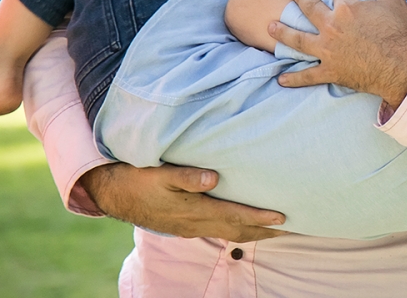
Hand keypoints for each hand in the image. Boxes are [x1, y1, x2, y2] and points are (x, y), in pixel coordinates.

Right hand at [80, 162, 287, 242]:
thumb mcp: (159, 173)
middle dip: (266, 231)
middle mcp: (196, 223)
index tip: (283, 217)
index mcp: (193, 210)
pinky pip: (220, 230)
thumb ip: (186, 176)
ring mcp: (191, 226)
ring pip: (230, 233)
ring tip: (277, 228)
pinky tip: (244, 223)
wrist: (113, 193)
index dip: (260, 218)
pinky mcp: (185, 224)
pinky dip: (238, 228)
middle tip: (293, 227)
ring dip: (255, 231)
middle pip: (238, 230)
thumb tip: (214, 177)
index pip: (234, 216)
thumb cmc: (137, 178)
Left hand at [270, 0, 406, 109]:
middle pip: (309, 7)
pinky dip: (294, 79)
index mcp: (346, 8)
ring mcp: (327, 50)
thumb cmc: (400, 34)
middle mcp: (331, 27)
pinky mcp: (330, 71)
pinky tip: (281, 79)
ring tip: (270, 27)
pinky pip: (308, 76)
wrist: (403, 67)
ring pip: (297, 39)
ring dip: (282, 32)